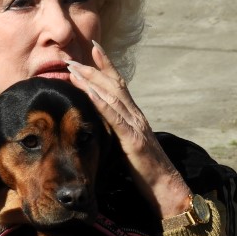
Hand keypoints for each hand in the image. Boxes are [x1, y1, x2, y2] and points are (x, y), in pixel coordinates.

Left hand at [66, 41, 190, 217]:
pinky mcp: (133, 139)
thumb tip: (100, 124)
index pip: (119, 84)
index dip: (106, 65)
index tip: (93, 48)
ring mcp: (135, 125)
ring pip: (112, 96)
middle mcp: (136, 115)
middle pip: (113, 85)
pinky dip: (101, 103)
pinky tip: (89, 93)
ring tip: (74, 70)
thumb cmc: (146, 171)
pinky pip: (115, 118)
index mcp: (134, 116)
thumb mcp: (127, 146)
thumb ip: (117, 131)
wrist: (165, 187)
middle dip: (92, 69)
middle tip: (72, 58)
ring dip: (91, 81)